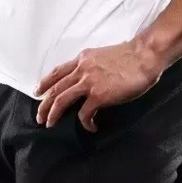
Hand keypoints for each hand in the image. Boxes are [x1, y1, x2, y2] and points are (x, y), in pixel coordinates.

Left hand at [34, 38, 163, 132]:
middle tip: (40, 116)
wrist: (143, 56)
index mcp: (83, 58)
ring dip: (53, 114)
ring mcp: (89, 82)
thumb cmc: (130, 56)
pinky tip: (91, 126)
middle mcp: (82, 69)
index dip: (45, 83)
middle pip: (55, 88)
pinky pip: (84, 113)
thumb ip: (92, 66)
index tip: (38, 92)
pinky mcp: (99, 95)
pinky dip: (85, 123)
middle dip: (44, 104)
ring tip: (50, 124)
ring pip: (62, 100)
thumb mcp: (103, 55)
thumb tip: (89, 78)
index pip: (57, 71)